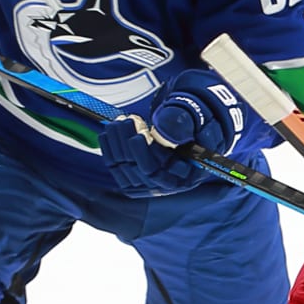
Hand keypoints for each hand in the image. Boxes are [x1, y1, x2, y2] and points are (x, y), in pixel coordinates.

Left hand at [98, 68, 246, 196]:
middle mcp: (166, 184)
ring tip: (120, 120)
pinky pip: (113, 165)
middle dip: (127, 143)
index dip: (143, 154)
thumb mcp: (196, 119)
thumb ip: (183, 123)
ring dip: (116, 141)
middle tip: (127, 119)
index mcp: (185, 177)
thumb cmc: (195, 122)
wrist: (188, 126)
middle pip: (137, 171)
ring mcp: (148, 183)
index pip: (156, 174)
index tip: (138, 133)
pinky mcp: (133, 175)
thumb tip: (165, 132)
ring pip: (122, 167)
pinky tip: (110, 130)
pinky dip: (108, 146)